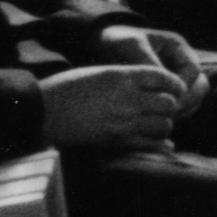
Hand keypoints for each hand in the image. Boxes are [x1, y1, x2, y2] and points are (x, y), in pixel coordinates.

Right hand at [41, 63, 186, 152]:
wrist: (42, 110)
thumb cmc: (68, 87)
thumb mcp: (101, 72)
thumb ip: (130, 77)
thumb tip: (156, 85)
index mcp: (122, 76)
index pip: (165, 77)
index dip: (174, 83)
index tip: (174, 88)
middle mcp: (126, 98)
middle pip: (169, 103)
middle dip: (171, 105)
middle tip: (164, 108)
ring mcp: (121, 121)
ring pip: (163, 125)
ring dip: (164, 124)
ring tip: (157, 123)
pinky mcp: (114, 140)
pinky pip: (148, 144)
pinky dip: (158, 144)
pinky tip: (159, 142)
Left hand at [98, 25, 206, 114]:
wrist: (105, 45)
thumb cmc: (118, 41)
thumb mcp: (129, 45)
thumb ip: (146, 60)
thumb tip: (163, 81)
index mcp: (176, 47)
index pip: (193, 70)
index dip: (183, 86)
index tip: (163, 97)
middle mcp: (182, 63)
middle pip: (200, 87)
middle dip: (186, 102)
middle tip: (165, 114)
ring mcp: (178, 77)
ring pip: (194, 99)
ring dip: (182, 110)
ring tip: (161, 119)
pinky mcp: (169, 91)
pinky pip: (182, 106)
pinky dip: (174, 114)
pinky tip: (156, 121)